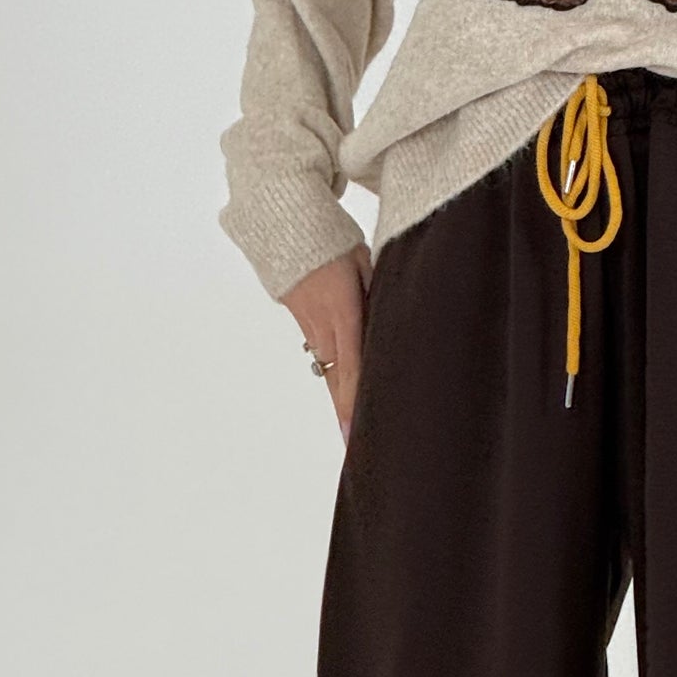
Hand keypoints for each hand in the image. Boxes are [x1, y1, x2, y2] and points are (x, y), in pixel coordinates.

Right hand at [282, 244, 371, 440]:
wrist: (285, 226)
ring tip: (354, 435)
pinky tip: (346, 396)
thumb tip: (392, 327)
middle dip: (348, 414)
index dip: (354, 403)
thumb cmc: (334, 240)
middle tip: (358, 451)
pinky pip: (323, 353)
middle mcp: (321, 324)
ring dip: (343, 398)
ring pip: (330, 368)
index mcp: (340, 310)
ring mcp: (308, 325)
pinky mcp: (303, 321)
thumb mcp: (365, 262)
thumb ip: (379, 295)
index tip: (355, 434)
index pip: (351, 366)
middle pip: (339, 378)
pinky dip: (336, 374)